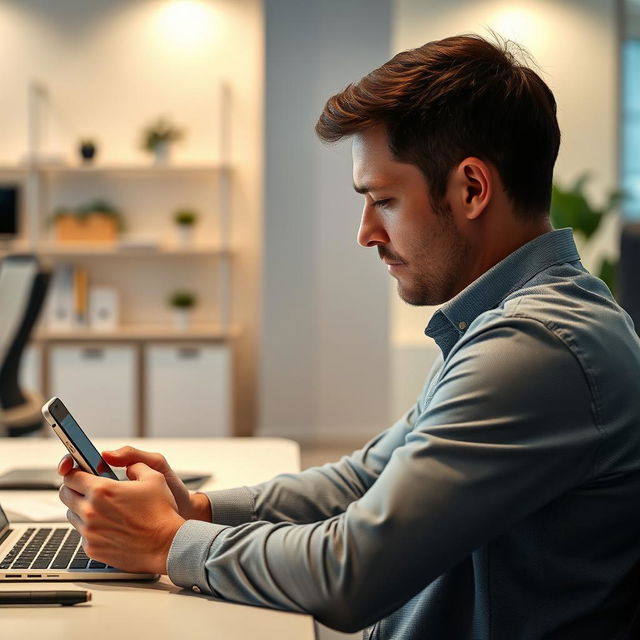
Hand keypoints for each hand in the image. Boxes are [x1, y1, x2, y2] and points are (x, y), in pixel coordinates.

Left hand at [58, 463, 184, 573]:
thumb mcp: (154, 477)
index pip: (71, 476)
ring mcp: (89, 532)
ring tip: (103, 507)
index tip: (81, 472)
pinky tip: (109, 525)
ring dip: (81, 508)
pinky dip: (91, 528)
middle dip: (74, 488)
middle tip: (88, 488)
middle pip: (65, 494)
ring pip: (72, 514)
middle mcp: (90, 511)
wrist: (166, 545)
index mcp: (102, 490)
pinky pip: (82, 534)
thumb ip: (135, 464)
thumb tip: (126, 465)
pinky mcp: (92, 549)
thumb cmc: (161, 512)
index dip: (75, 471)